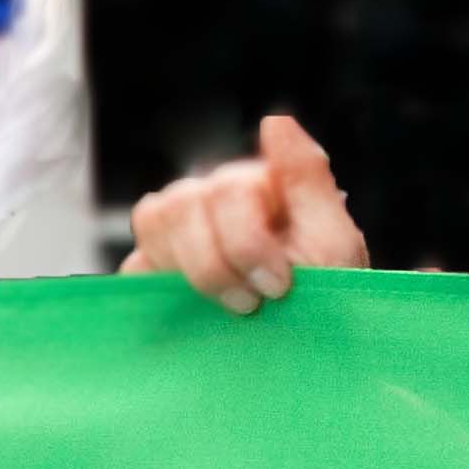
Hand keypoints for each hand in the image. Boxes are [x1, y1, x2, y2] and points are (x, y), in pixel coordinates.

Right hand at [129, 109, 366, 316]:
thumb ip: (306, 177)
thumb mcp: (334, 241)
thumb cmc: (327, 299)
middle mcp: (215, 197)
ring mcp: (182, 231)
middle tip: (254, 303)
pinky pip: (134, 262)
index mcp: (257, 184)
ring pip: (153, 222)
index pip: (225, 190)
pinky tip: (195, 308)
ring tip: (229, 307)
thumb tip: (275, 120)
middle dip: (217, 265)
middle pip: (183, 204)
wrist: (307, 348)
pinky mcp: (158, 269)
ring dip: (191, 272)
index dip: (246, 242)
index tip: (278, 285)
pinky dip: (157, 285)